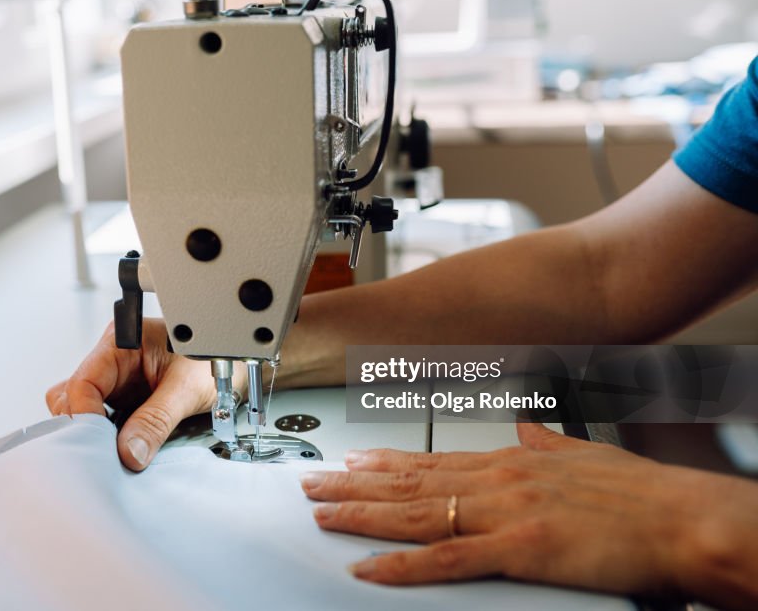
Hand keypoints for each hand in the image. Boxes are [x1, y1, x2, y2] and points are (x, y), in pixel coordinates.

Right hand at [46, 319, 220, 470]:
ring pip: (84, 411)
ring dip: (95, 435)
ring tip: (113, 455)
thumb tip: (129, 452)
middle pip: (73, 397)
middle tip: (103, 454)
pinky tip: (120, 452)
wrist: (242, 370)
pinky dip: (107, 439)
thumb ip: (157, 419)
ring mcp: (117, 382)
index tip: (96, 444)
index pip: (83, 381)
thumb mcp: (188, 389)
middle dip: (84, 427)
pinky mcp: (125, 402)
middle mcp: (113, 360)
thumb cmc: (218, 362)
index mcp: (123, 342)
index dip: (85, 415)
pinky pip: (102, 423)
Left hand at [300, 423, 757, 608]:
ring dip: (362, 515)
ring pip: (415, 513)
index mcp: (511, 461)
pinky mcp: (519, 548)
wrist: (682, 517)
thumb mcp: (586, 454)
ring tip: (322, 513)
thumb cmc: (642, 493)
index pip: (432, 460)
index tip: (352, 461)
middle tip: (312, 485)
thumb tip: (524, 428)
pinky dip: (403, 565)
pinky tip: (369, 567)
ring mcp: (504, 512)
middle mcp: (498, 479)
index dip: (385, 463)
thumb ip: (548, 443)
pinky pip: (448, 560)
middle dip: (354, 485)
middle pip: (409, 483)